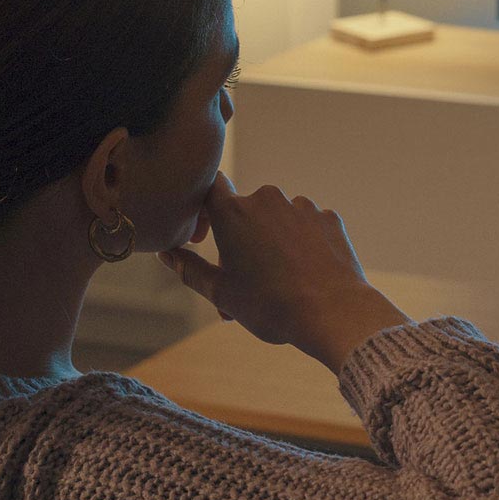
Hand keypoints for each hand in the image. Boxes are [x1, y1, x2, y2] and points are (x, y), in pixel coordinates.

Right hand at [157, 173, 410, 372]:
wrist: (333, 313)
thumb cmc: (270, 305)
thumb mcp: (220, 292)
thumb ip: (188, 268)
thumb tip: (165, 254)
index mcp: (233, 212)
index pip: (208, 186)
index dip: (202, 208)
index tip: (203, 238)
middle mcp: (267, 198)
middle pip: (244, 211)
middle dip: (240, 240)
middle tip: (243, 282)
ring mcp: (301, 206)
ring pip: (277, 219)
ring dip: (272, 243)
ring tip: (277, 285)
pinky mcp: (328, 217)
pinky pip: (306, 226)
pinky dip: (301, 244)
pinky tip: (304, 275)